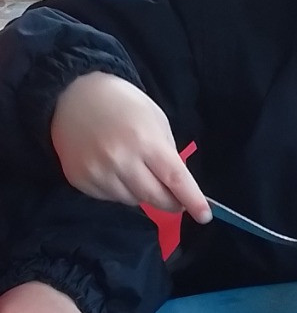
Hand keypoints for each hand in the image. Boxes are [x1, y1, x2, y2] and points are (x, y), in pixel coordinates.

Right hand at [51, 72, 209, 222]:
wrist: (74, 96)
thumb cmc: (124, 104)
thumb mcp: (155, 120)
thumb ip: (167, 153)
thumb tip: (175, 185)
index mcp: (146, 141)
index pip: (175, 178)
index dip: (192, 199)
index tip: (204, 216)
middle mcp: (121, 160)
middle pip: (155, 197)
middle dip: (171, 202)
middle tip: (177, 200)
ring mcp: (98, 173)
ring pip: (133, 201)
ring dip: (143, 193)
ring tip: (137, 171)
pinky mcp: (81, 180)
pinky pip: (110, 198)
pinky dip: (120, 190)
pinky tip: (115, 170)